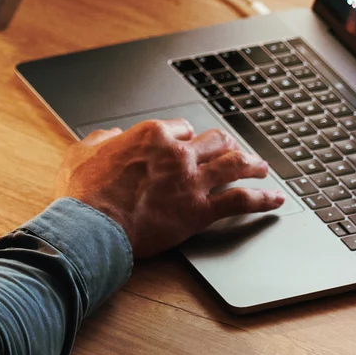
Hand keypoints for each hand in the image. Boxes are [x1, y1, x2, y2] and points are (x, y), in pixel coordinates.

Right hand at [56, 118, 282, 258]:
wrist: (91, 226)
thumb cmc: (82, 193)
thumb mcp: (81, 153)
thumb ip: (100, 140)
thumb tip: (110, 136)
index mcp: (151, 135)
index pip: (182, 128)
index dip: (187, 136)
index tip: (189, 144)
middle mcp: (178, 153)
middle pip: (215, 140)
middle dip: (227, 144)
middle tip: (234, 150)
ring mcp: (192, 181)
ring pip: (234, 164)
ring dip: (252, 164)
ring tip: (262, 168)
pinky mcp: (199, 210)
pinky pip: (241, 201)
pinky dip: (262, 199)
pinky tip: (274, 200)